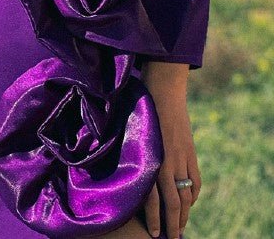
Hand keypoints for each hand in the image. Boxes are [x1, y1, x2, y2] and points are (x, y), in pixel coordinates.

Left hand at [141, 82, 200, 238]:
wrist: (161, 91)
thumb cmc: (137, 110)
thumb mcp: (128, 133)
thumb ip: (128, 155)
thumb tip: (121, 173)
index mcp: (148, 160)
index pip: (152, 199)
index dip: (154, 219)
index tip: (155, 234)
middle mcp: (166, 162)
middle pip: (173, 203)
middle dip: (173, 224)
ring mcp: (181, 158)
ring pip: (186, 195)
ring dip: (184, 214)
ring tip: (180, 227)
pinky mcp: (190, 153)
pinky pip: (195, 181)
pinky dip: (194, 195)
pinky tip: (189, 204)